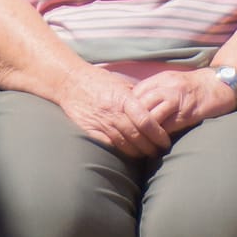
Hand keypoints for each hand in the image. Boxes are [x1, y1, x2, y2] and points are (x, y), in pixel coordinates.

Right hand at [54, 68, 169, 157]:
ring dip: (138, 153)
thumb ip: (137, 97)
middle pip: (137, 137)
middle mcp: (113, 113)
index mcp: (124, 99)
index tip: (166, 142)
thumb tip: (157, 106)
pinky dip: (121, 152)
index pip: (145, 121)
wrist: (71, 83)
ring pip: (124, 145)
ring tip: (148, 155)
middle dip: (151, 147)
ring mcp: (101, 124)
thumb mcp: (121, 84)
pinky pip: (109, 146)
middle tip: (160, 152)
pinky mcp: (90, 132)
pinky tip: (129, 155)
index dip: (158, 134)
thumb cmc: (99, 81)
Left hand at [131, 68, 235, 136]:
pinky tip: (157, 145)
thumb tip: (136, 106)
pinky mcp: (187, 113)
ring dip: (144, 133)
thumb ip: (155, 90)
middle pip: (139, 105)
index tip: (124, 122)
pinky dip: (160, 137)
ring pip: (150, 117)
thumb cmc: (195, 86)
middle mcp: (166, 87)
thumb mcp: (172, 81)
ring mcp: (177, 99)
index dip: (127, 109)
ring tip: (141, 144)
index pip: (135, 94)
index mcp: (161, 79)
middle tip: (127, 137)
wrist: (222, 84)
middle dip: (131, 122)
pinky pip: (167, 126)